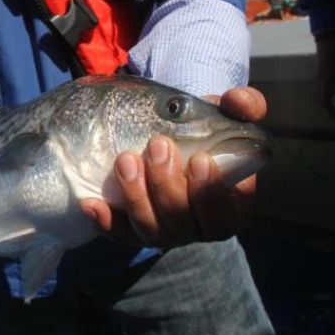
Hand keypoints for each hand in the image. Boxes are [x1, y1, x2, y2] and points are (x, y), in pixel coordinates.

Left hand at [80, 87, 266, 246]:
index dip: (211, 194)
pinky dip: (106, 221)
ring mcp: (165, 230)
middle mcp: (197, 224)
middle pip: (182, 222)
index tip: (200, 160)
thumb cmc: (207, 129)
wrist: (176, 136)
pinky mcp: (134, 229)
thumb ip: (243, 106)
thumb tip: (239, 101)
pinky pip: (119, 233)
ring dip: (136, 197)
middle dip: (167, 186)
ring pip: (151, 229)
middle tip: (157, 146)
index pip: (225, 215)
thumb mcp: (228, 115)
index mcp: (230, 204)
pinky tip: (91, 203)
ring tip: (126, 160)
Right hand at [315, 36, 334, 107]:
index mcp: (327, 83)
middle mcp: (321, 82)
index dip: (330, 112)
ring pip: (322, 93)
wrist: (328, 41)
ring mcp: (319, 77)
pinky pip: (323, 86)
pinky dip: (329, 91)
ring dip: (329, 99)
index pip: (325, 102)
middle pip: (322, 99)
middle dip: (329, 107)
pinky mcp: (320, 72)